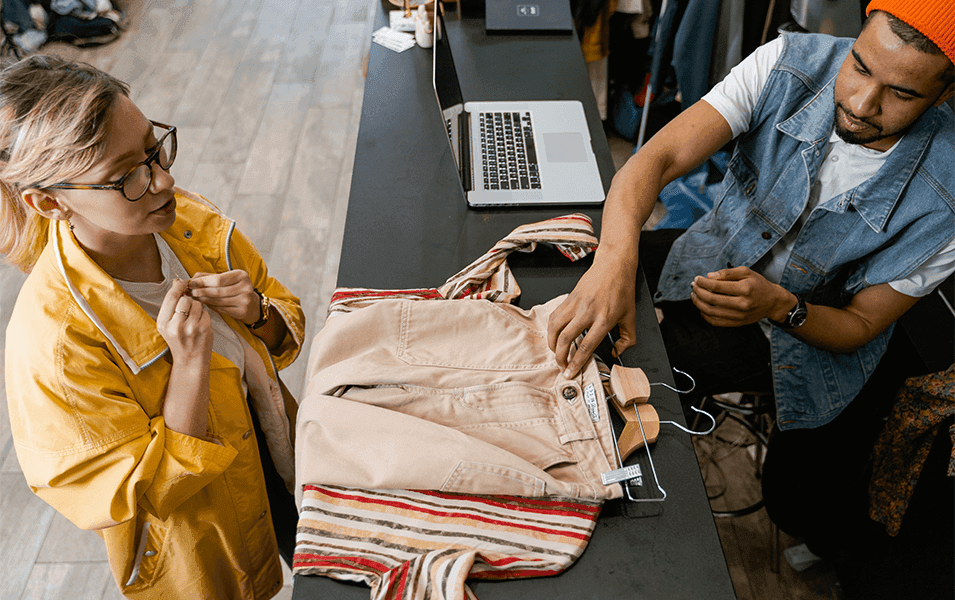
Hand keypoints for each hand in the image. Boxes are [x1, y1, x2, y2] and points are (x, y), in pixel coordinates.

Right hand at [157, 279, 212, 362]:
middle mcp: (176, 326)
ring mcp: (192, 328)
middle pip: (185, 299)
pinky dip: (204, 317)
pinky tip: (200, 326)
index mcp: (163, 323)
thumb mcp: (167, 325)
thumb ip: (171, 306)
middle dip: (188, 302)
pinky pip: (206, 312)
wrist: (190, 360)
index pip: (171, 297)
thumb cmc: (179, 340)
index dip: (178, 286)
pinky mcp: (204, 329)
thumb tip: (177, 281)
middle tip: (187, 312)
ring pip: (197, 304)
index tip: (182, 282)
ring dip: (197, 309)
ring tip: (193, 320)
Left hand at [188, 270, 259, 324]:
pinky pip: (221, 309)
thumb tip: (192, 279)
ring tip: (196, 298)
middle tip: (191, 292)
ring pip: (218, 301)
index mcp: (241, 275)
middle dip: (201, 291)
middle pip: (217, 291)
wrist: (252, 304)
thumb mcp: (226, 278)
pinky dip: (211, 306)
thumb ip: (209, 277)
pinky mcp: (242, 312)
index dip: (203, 282)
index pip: (218, 279)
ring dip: (204, 300)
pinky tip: (206, 304)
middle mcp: (245, 287)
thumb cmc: (235, 288)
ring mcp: (245, 301)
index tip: (191, 283)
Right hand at [547, 259, 637, 377]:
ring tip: (556, 353)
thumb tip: (617, 353)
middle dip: (561, 357)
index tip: (570, 372)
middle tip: (562, 366)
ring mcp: (576, 304)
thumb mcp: (631, 316)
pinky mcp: (568, 298)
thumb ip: (627, 339)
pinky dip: (551, 329)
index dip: (576, 363)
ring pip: (555, 328)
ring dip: (552, 344)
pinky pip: (554, 316)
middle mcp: (587, 312)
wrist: (613, 266)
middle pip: (566, 339)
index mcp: (604, 319)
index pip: (586, 346)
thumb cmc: (622, 290)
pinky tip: (554, 336)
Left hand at [690, 267, 793, 326]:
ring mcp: (739, 316)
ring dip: (698, 303)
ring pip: (711, 312)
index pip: (717, 286)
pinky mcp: (737, 323)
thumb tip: (709, 276)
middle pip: (712, 299)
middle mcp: (742, 304)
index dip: (703, 282)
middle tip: (693, 286)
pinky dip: (705, 315)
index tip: (697, 279)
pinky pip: (716, 322)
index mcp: (744, 289)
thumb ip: (727, 273)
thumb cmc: (758, 285)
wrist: (772, 302)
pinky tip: (701, 307)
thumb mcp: (746, 272)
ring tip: (694, 295)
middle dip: (698, 292)